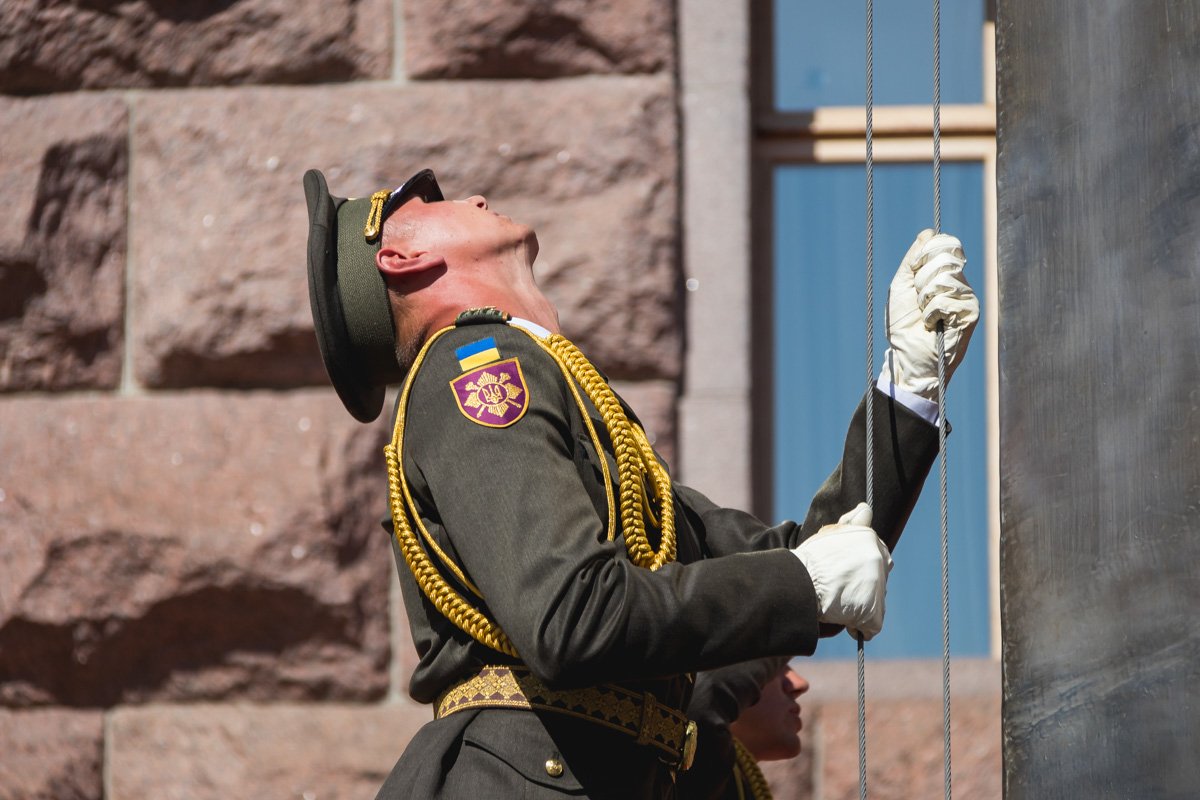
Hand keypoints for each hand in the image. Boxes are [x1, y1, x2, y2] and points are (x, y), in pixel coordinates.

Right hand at [791, 503, 892, 640]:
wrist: (796, 583)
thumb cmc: (810, 560)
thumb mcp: (831, 533)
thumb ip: (853, 521)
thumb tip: (866, 507)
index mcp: (868, 537)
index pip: (878, 550)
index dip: (862, 561)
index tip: (846, 568)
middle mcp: (877, 558)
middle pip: (881, 573)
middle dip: (865, 580)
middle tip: (840, 584)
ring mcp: (877, 585)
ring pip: (877, 598)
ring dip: (862, 602)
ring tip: (838, 601)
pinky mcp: (873, 612)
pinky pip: (873, 625)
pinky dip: (860, 627)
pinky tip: (844, 621)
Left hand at [881, 229, 979, 400]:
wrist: (907, 356)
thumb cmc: (903, 325)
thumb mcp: (902, 285)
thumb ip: (912, 259)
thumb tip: (928, 232)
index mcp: (945, 274)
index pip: (946, 243)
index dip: (926, 252)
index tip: (914, 269)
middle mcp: (960, 283)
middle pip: (945, 256)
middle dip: (922, 278)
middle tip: (919, 300)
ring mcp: (968, 297)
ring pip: (944, 278)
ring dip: (924, 298)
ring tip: (925, 314)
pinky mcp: (971, 313)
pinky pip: (945, 299)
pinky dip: (931, 312)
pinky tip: (933, 324)